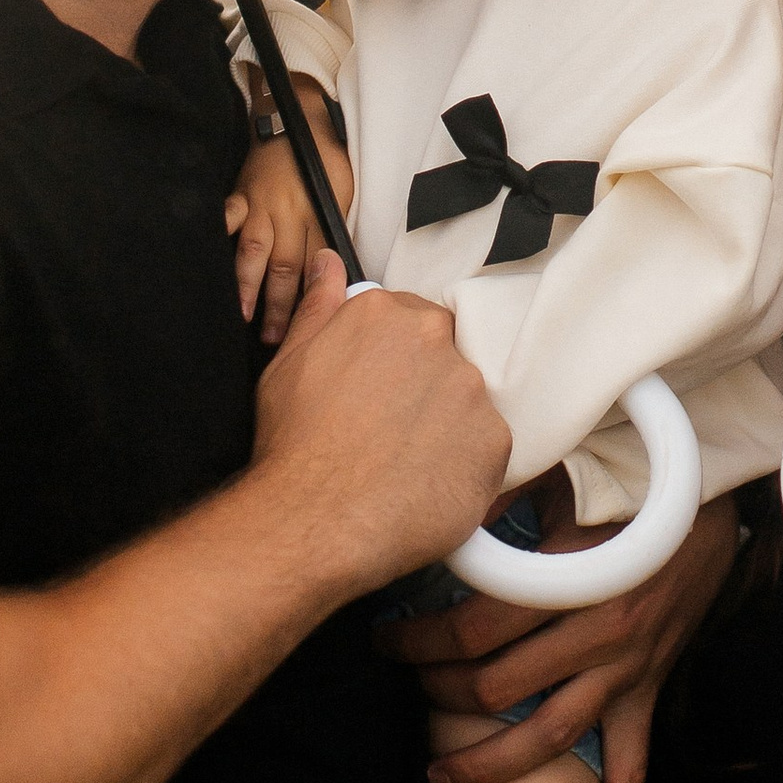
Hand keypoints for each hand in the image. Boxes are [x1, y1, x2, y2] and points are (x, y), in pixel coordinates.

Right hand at [225, 82, 357, 344]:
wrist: (298, 118)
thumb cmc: (324, 158)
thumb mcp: (341, 192)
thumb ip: (330, 229)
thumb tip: (332, 268)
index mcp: (317, 215)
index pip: (315, 263)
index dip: (312, 297)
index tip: (311, 328)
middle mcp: (288, 214)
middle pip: (285, 266)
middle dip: (279, 305)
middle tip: (275, 338)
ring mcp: (261, 205)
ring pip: (254, 251)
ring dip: (248, 285)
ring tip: (241, 314)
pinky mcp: (240, 194)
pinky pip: (227, 217)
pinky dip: (218, 235)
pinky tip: (205, 261)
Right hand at [249, 259, 509, 594]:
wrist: (316, 519)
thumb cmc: (295, 444)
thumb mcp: (289, 363)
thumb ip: (319, 306)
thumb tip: (329, 262)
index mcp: (386, 314)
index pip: (411, 321)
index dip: (395, 360)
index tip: (380, 391)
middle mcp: (436, 340)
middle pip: (444, 356)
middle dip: (423, 387)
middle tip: (390, 429)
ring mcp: (470, 389)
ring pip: (466, 401)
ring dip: (445, 424)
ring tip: (406, 462)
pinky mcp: (494, 440)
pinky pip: (485, 447)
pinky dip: (463, 465)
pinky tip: (426, 484)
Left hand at [381, 491, 740, 782]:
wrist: (711, 503)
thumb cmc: (631, 483)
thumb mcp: (569, 476)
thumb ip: (508, 496)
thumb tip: (446, 512)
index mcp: (577, 581)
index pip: (478, 628)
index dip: (422, 638)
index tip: (385, 636)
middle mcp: (602, 637)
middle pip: (500, 688)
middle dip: (438, 693)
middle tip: (402, 685)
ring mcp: (628, 673)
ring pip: (550, 739)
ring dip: (490, 767)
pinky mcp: (647, 692)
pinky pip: (635, 769)